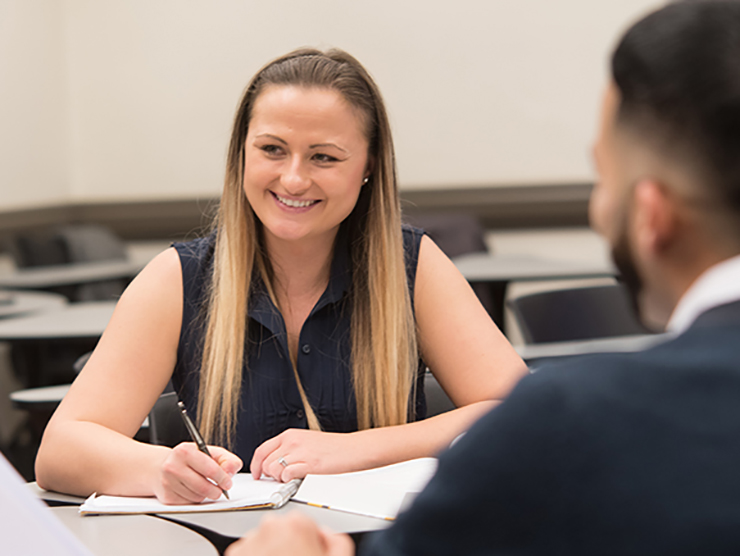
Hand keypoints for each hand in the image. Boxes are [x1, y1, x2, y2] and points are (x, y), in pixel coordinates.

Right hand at [153, 442, 242, 503]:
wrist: (160, 467)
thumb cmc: (188, 459)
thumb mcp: (209, 452)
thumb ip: (226, 459)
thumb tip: (231, 471)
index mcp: (185, 451)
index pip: (210, 469)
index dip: (223, 478)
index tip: (228, 483)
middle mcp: (173, 466)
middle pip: (203, 487)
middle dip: (216, 491)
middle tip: (220, 489)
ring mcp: (167, 482)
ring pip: (197, 497)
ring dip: (206, 495)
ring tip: (204, 486)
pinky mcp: (166, 497)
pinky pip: (189, 504)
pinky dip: (195, 499)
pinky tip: (193, 490)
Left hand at [225, 512, 353, 555]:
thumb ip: (337, 542)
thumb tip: (327, 535)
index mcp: (297, 524)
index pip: (306, 525)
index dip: (309, 544)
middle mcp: (270, 526)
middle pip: (283, 531)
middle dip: (288, 547)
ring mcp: (249, 541)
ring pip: (264, 543)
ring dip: (270, 555)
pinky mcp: (235, 554)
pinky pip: (247, 554)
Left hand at [251, 429, 365, 481]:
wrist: (354, 448)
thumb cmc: (334, 447)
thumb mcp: (306, 441)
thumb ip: (289, 449)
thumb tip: (273, 464)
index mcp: (290, 435)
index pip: (262, 450)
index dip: (255, 465)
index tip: (257, 474)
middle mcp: (292, 441)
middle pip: (266, 463)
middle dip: (270, 475)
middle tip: (281, 478)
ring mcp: (300, 452)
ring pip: (274, 471)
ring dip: (280, 479)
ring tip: (293, 477)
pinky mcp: (309, 464)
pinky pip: (287, 476)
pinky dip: (289, 481)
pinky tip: (299, 478)